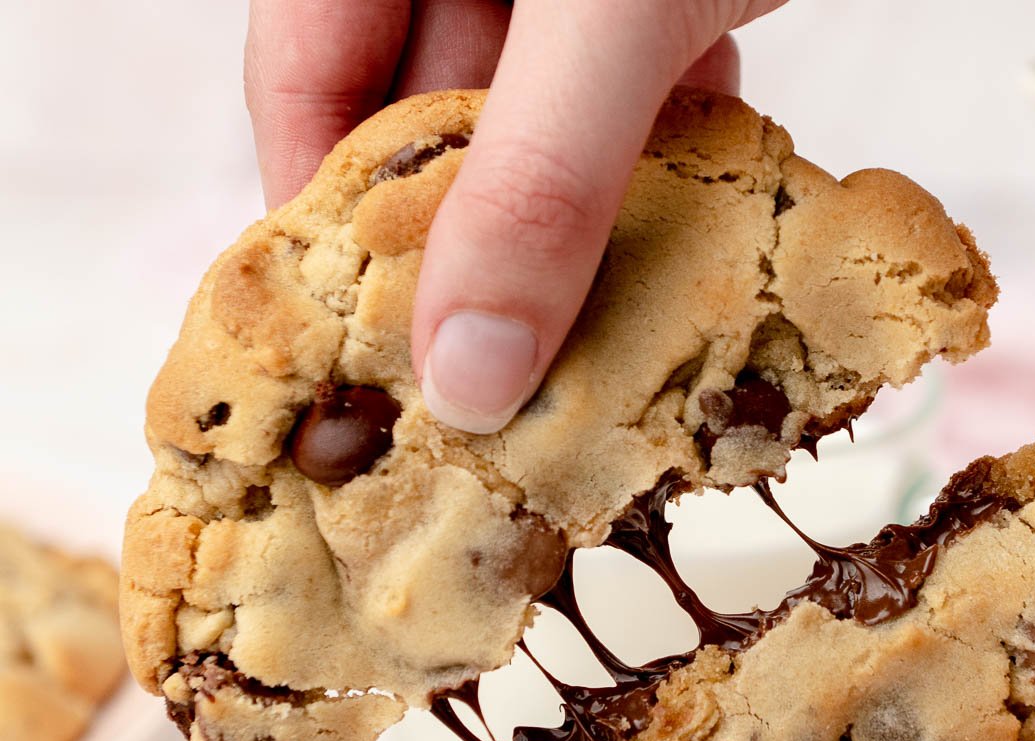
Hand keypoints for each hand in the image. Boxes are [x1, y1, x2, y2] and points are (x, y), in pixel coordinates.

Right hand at [245, 0, 787, 432]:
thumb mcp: (613, 1)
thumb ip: (542, 179)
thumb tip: (473, 371)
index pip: (304, 83)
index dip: (329, 231)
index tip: (367, 354)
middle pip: (429, 123)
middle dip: (475, 251)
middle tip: (502, 378)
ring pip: (540, 122)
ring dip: (583, 218)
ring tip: (602, 321)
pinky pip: (633, 90)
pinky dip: (667, 152)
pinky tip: (699, 198)